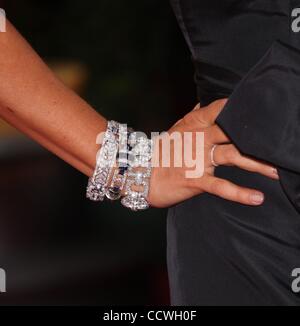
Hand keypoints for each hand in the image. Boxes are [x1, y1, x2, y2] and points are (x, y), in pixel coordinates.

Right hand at [148, 99, 277, 207]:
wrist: (139, 172)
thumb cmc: (160, 152)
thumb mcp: (176, 129)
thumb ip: (194, 116)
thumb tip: (203, 103)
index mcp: (195, 124)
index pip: (223, 109)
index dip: (243, 107)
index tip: (264, 110)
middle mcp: (199, 138)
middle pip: (234, 132)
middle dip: (257, 136)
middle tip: (282, 141)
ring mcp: (198, 159)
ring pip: (233, 156)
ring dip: (257, 164)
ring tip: (277, 171)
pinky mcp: (195, 180)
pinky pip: (221, 186)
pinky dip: (239, 193)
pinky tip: (257, 198)